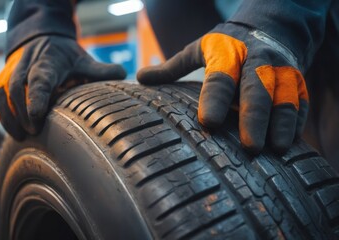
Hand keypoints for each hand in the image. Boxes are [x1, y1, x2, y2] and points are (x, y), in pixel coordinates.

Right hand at [0, 36, 125, 139]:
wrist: (40, 40)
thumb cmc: (64, 56)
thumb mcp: (83, 59)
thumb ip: (101, 70)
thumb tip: (123, 75)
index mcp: (48, 61)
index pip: (39, 79)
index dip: (36, 97)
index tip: (36, 116)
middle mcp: (26, 65)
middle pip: (17, 88)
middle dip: (22, 111)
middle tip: (33, 132)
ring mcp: (11, 72)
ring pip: (3, 93)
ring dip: (10, 115)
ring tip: (21, 136)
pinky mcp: (3, 80)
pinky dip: (2, 114)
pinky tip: (14, 131)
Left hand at [137, 23, 308, 153]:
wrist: (270, 28)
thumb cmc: (227, 45)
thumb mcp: (199, 49)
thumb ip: (172, 66)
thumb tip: (139, 77)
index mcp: (227, 53)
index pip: (219, 78)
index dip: (214, 100)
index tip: (207, 123)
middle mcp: (256, 60)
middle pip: (257, 89)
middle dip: (254, 117)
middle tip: (249, 146)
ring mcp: (281, 70)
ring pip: (284, 96)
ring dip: (281, 123)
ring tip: (275, 149)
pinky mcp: (297, 81)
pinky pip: (300, 101)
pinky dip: (295, 122)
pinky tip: (288, 143)